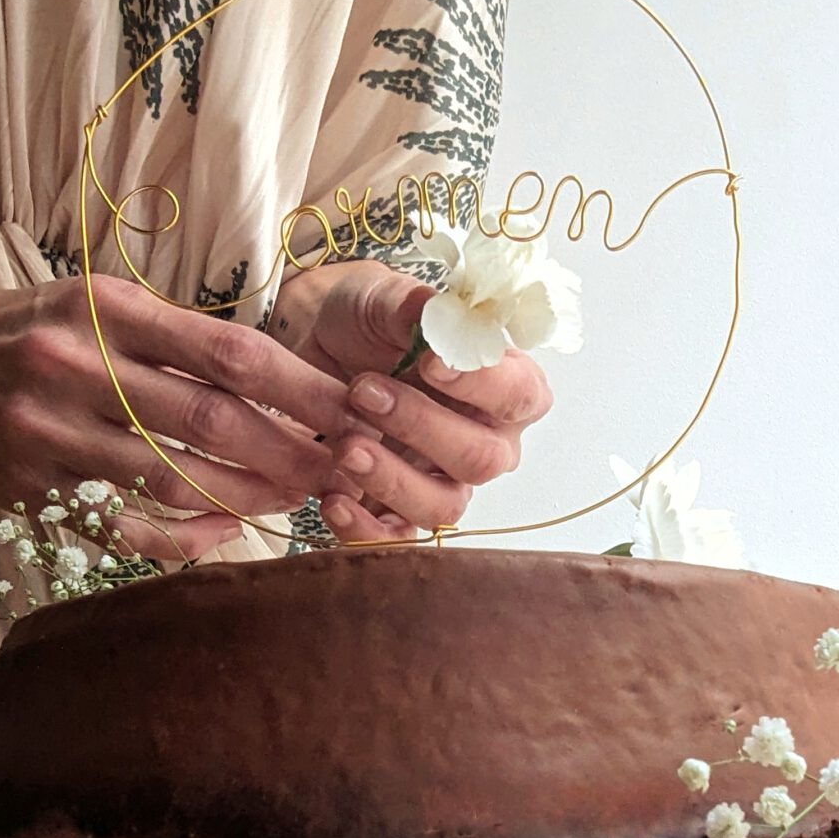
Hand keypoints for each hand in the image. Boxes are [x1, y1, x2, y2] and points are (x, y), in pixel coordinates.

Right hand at [0, 275, 349, 560]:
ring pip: (173, 478)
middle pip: (211, 419)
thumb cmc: (36, 329)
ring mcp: (49, 432)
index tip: (350, 409)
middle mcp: (78, 367)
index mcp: (109, 310)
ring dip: (247, 496)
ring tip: (292, 500)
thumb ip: (180, 337)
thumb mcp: (102, 304)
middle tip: (338, 469)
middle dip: (288, 451)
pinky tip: (224, 532)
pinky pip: (124, 525)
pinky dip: (182, 536)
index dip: (300, 387)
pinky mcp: (29, 489)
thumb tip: (286, 381)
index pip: (229, 352)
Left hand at [269, 259, 553, 541]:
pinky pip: (397, 538)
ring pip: (443, 505)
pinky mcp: (402, 510)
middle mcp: (490, 442)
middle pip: (482, 458)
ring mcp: (448, 482)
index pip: (519, 395)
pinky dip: (366, 530)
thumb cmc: (371, 320)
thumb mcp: (385, 299)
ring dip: (393, 481)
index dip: (481, 383)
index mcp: (507, 384)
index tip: (430, 360)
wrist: (319, 348)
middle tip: (363, 393)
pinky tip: (333, 501)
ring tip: (345, 448)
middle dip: (422, 428)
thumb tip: (435, 314)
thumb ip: (412, 307)